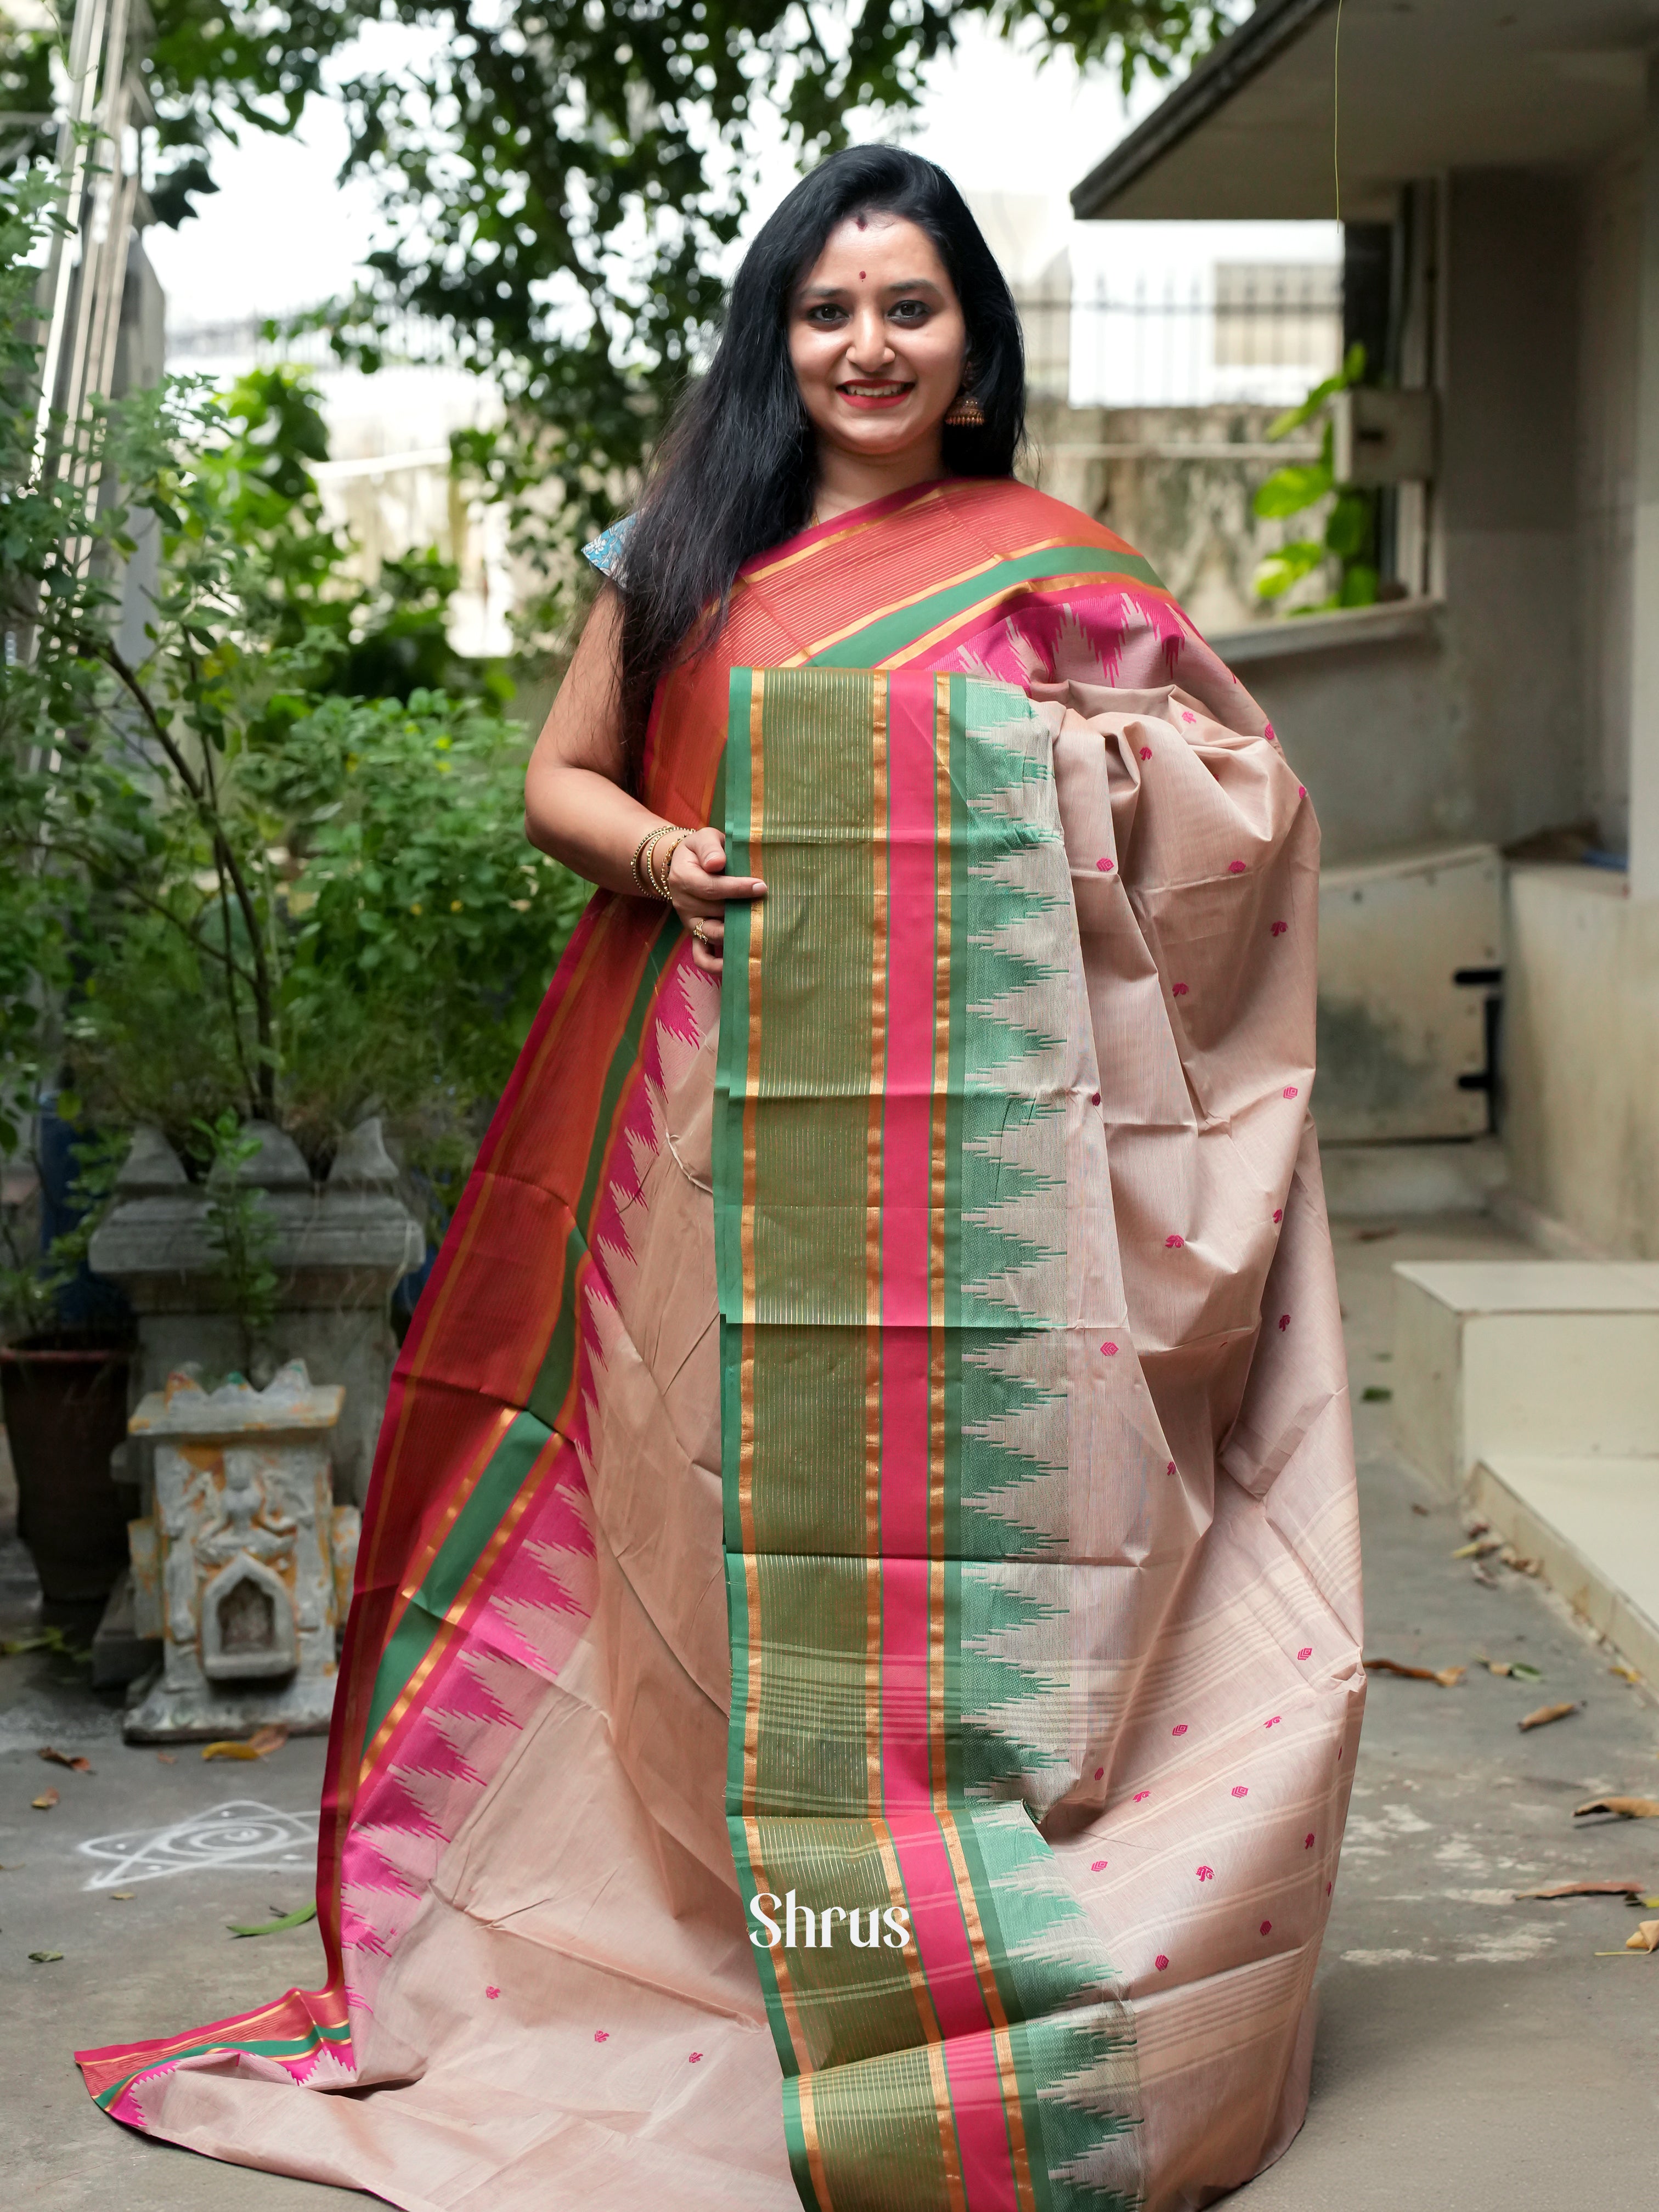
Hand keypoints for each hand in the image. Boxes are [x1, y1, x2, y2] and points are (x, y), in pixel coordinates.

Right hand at [665, 827, 765, 974]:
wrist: (685, 864)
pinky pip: (701, 956)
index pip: (711, 887)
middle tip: (770, 910)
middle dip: (743, 912)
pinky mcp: (695, 934)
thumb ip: (710, 848)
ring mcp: (690, 922)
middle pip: (716, 912)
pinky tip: (735, 964)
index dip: (737, 889)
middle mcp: (684, 903)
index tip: (761, 886)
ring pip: (712, 935)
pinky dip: (716, 965)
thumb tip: (717, 863)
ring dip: (735, 936)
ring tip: (759, 932)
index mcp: (683, 877)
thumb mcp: (704, 839)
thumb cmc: (702, 851)